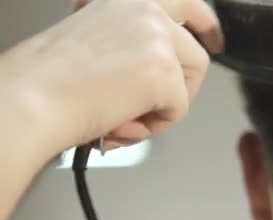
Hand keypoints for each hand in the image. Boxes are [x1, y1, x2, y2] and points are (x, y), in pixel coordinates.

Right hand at [1, 0, 222, 151]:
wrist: (30, 99)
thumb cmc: (49, 80)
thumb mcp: (98, 42)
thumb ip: (133, 44)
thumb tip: (159, 70)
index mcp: (127, 0)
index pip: (185, 3)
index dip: (206, 24)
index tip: (214, 40)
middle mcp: (146, 10)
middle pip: (195, 56)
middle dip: (179, 90)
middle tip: (151, 110)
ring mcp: (158, 39)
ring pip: (188, 86)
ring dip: (161, 110)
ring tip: (123, 118)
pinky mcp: (164, 72)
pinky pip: (178, 111)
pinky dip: (153, 127)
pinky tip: (120, 123)